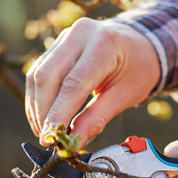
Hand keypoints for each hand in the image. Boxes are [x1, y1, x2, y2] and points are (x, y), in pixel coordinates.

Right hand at [25, 18, 160, 146]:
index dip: (58, 114)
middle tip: (46, 138)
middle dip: (43, 111)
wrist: (141, 44)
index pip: (73, 84)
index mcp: (104, 44)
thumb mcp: (124, 96)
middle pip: (48, 76)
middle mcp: (81, 34)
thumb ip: (96, 119)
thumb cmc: (138, 70)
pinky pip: (39, 70)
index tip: (50, 138)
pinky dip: (38, 96)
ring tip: (44, 131)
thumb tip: (73, 143)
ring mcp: (67, 35)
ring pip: (38, 74)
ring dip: (36, 106)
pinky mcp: (58, 43)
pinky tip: (43, 115)